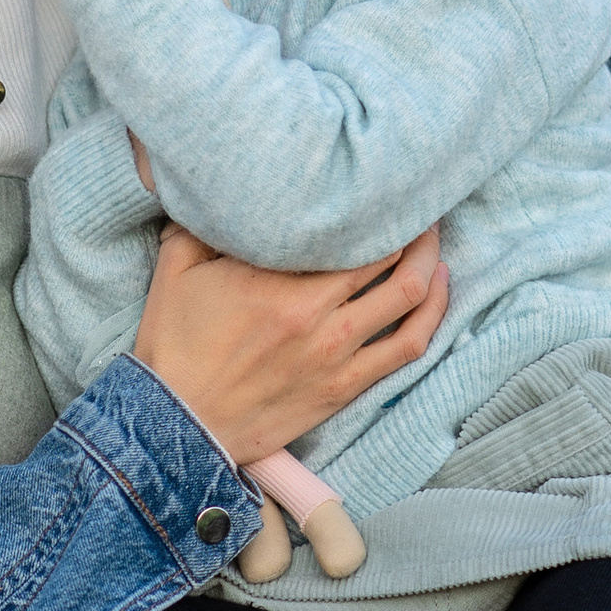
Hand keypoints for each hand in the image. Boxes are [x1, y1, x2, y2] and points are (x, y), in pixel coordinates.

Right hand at [132, 221, 449, 464]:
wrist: (174, 426)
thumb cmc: (173, 347)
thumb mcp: (175, 269)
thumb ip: (202, 224)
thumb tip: (225, 194)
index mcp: (278, 282)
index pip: (352, 230)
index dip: (378, 202)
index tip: (384, 185)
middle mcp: (317, 315)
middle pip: (391, 256)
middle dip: (412, 226)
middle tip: (417, 206)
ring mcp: (337, 354)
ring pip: (410, 297)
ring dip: (430, 264)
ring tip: (433, 244)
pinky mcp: (344, 387)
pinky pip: (408, 348)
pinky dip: (432, 316)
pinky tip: (437, 292)